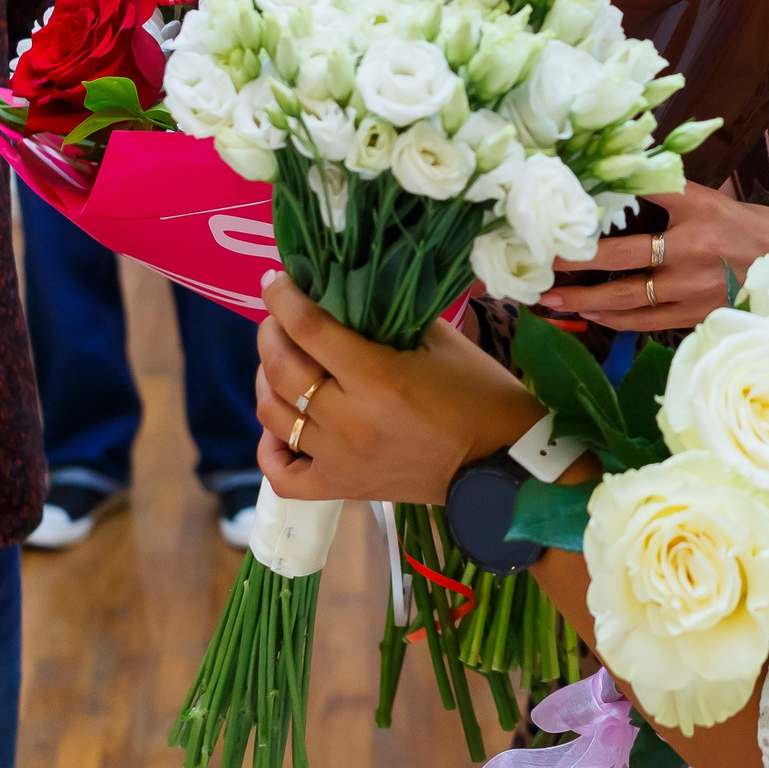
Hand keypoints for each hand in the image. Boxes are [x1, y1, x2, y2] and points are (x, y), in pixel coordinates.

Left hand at [254, 272, 543, 504]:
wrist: (501, 464)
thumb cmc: (479, 394)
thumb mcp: (440, 342)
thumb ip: (389, 317)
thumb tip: (348, 294)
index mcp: (377, 377)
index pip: (309, 328)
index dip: (283, 297)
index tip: (275, 280)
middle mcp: (350, 420)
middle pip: (282, 369)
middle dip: (270, 333)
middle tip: (278, 317)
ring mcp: (341, 458)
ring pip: (273, 415)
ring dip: (266, 380)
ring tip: (279, 362)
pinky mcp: (342, 487)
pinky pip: (283, 472)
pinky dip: (271, 446)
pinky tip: (282, 424)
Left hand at [541, 186, 768, 331]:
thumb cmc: (747, 227)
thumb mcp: (709, 198)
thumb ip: (666, 191)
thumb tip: (619, 177)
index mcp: (694, 218)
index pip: (638, 206)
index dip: (596, 215)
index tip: (560, 219)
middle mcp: (691, 255)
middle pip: (622, 261)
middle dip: (577, 265)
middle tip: (541, 268)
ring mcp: (694, 291)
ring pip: (630, 299)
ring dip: (588, 301)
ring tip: (554, 302)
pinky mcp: (698, 316)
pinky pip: (649, 322)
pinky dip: (618, 320)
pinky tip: (594, 316)